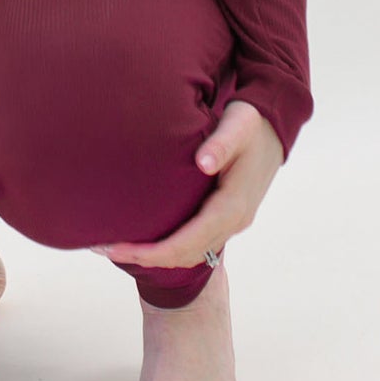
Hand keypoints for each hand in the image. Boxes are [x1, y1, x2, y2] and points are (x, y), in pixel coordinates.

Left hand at [93, 100, 282, 269]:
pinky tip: (145, 237)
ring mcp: (231, 221)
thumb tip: (204, 163)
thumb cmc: (251, 123)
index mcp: (233, 205)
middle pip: (186, 254)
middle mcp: (234, 221)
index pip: (189, 241)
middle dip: (145, 257)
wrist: (275, 127)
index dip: (154, 251)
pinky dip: (168, 247)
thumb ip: (222, 142)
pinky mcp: (225, 216)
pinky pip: (195, 243)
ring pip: (191, 253)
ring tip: (116, 247)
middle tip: (104, 248)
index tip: (121, 248)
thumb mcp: (238, 125)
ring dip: (155, 255)